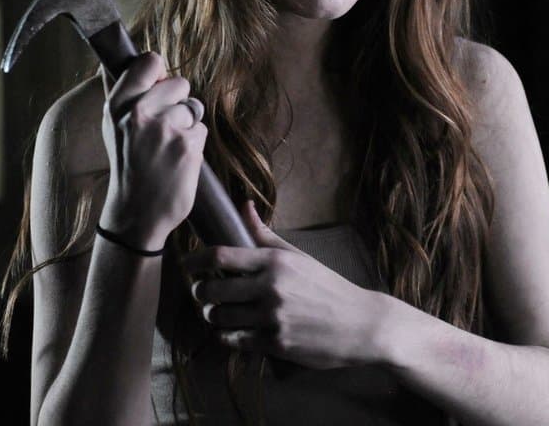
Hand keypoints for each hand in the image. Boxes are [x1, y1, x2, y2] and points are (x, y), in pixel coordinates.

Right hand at [99, 52, 207, 251]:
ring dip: (186, 126)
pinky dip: (194, 144)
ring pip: (192, 108)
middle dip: (177, 102)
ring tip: (168, 148)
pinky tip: (178, 160)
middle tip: (164, 127)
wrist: (137, 213)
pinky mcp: (188, 146)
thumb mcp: (112, 127)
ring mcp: (165, 129)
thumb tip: (123, 62)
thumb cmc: (127, 166)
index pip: (150, 62)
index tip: (158, 87)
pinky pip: (201, 130)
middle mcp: (139, 113)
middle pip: (179, 83)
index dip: (159, 74)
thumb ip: (122, 93)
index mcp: (118, 105)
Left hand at [182, 200, 388, 369]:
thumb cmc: (328, 287)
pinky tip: (230, 332)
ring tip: (215, 313)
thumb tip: (244, 204)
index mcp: (275, 261)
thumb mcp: (298, 256)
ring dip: (211, 316)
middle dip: (200, 292)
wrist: (362, 324)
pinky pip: (235, 340)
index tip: (187, 265)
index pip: (221, 255)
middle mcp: (271, 287)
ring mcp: (273, 317)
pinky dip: (226, 336)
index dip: (195, 260)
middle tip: (201, 293)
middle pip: (213, 289)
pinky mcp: (276, 344)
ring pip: (220, 317)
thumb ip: (265, 234)